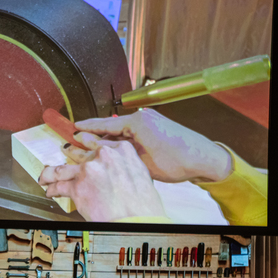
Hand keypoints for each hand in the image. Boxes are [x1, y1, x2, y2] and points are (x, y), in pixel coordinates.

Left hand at [38, 142, 166, 221]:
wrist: (137, 219)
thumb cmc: (144, 205)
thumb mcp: (141, 175)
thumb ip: (125, 167)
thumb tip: (116, 173)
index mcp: (123, 150)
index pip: (100, 143)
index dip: (88, 144)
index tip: (83, 143)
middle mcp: (104, 156)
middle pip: (80, 153)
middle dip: (69, 153)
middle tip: (64, 151)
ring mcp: (89, 170)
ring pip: (63, 168)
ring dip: (51, 173)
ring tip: (46, 176)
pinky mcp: (78, 186)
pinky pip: (59, 185)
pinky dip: (52, 189)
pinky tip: (50, 191)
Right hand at [69, 109, 232, 183]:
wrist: (204, 159)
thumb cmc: (178, 160)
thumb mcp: (141, 161)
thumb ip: (118, 153)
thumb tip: (100, 151)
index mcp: (137, 122)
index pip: (104, 124)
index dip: (87, 127)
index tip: (73, 128)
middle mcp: (143, 117)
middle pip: (112, 126)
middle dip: (96, 135)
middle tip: (79, 141)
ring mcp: (151, 120)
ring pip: (123, 131)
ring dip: (110, 140)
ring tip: (96, 149)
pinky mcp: (157, 127)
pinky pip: (134, 133)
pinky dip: (123, 141)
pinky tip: (117, 151)